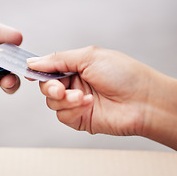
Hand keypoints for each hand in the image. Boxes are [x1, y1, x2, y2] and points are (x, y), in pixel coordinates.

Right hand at [27, 46, 155, 135]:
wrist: (144, 101)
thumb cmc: (124, 75)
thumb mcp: (89, 57)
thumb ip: (58, 59)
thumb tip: (34, 62)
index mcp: (77, 66)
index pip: (50, 68)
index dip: (39, 70)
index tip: (32, 72)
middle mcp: (75, 84)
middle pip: (47, 86)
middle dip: (50, 87)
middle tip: (60, 88)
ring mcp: (77, 102)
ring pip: (52, 102)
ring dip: (65, 99)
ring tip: (83, 96)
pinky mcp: (80, 118)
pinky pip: (62, 115)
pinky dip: (72, 109)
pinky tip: (88, 104)